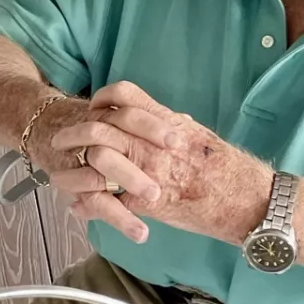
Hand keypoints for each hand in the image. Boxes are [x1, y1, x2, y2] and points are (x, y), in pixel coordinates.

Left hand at [48, 82, 273, 244]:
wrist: (245, 199)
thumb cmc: (227, 168)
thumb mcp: (196, 134)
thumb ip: (168, 125)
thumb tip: (152, 119)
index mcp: (165, 122)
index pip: (123, 96)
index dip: (101, 99)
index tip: (90, 107)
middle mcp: (152, 143)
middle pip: (99, 126)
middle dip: (73, 132)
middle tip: (59, 139)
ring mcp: (147, 172)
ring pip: (96, 162)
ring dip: (71, 169)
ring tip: (58, 175)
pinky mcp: (146, 203)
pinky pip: (107, 201)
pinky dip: (87, 204)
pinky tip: (77, 206)